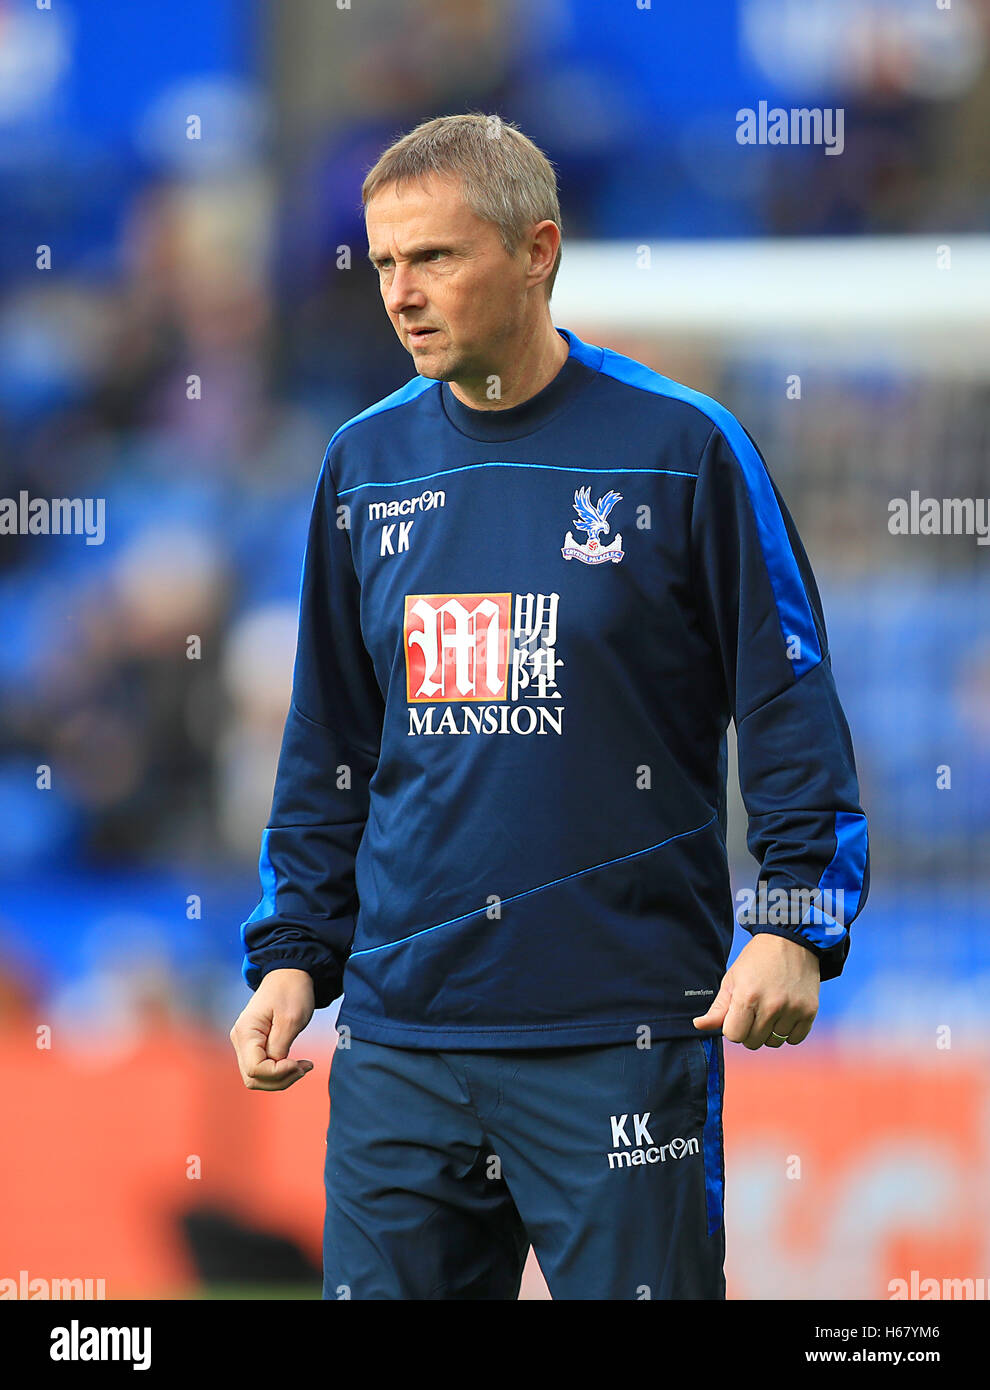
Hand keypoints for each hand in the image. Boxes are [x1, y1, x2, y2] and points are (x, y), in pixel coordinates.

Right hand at [229, 968, 315, 1089]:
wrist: (290, 973)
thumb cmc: (292, 992)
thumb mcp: (291, 1020)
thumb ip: (279, 1048)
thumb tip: (274, 1068)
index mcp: (246, 1032)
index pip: (255, 1069)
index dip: (278, 1073)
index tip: (299, 1063)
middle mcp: (240, 1040)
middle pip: (253, 1078)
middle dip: (280, 1079)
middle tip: (304, 1067)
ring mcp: (245, 1043)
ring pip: (257, 1076)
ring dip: (281, 1078)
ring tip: (303, 1066)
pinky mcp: (254, 1044)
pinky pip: (263, 1067)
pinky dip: (279, 1071)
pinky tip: (296, 1063)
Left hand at [692, 933, 819, 1049]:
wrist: (791, 941)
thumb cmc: (756, 960)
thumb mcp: (732, 979)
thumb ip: (717, 1008)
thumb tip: (698, 1025)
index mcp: (747, 996)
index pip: (733, 1036)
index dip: (732, 1026)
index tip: (737, 1013)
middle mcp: (771, 1005)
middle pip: (753, 1042)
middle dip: (749, 1030)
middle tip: (754, 1010)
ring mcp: (792, 1009)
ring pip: (774, 1042)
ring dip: (769, 1031)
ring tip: (770, 1009)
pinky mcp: (810, 1011)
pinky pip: (794, 1039)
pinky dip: (788, 1031)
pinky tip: (785, 1013)